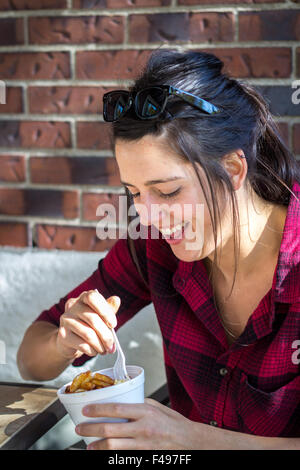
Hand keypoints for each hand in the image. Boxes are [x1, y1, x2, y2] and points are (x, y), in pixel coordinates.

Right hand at [56, 290, 120, 359]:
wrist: (70, 340)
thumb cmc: (89, 325)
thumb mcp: (101, 316)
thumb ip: (109, 309)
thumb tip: (116, 299)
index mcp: (84, 298)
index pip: (93, 297)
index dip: (105, 311)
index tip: (113, 324)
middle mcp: (73, 306)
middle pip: (92, 319)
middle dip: (106, 335)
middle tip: (112, 346)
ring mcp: (66, 319)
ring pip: (88, 334)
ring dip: (100, 345)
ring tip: (104, 350)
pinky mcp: (62, 335)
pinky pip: (82, 344)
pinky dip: (92, 351)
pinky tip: (94, 351)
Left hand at [75, 398, 201, 449]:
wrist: (190, 442)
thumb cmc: (174, 423)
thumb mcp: (157, 407)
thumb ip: (140, 404)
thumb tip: (122, 401)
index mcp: (146, 412)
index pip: (117, 409)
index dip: (99, 410)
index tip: (86, 410)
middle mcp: (143, 428)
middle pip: (110, 430)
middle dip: (91, 430)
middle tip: (79, 429)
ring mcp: (143, 445)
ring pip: (113, 447)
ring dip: (97, 447)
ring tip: (88, 445)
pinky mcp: (144, 456)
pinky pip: (123, 457)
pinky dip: (110, 456)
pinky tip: (103, 453)